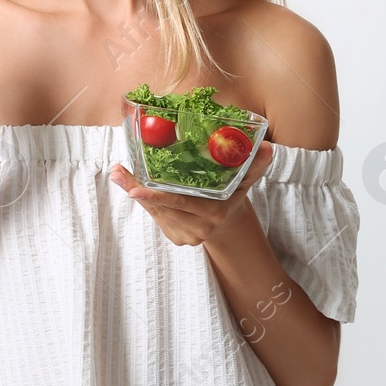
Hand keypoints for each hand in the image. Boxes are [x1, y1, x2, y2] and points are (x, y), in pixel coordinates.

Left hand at [109, 140, 274, 246]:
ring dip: (135, 192)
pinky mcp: (177, 239)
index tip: (134, 188)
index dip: (157, 196)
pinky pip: (157, 218)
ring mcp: (188, 236)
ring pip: (156, 213)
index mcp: (215, 212)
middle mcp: (200, 228)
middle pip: (161, 207)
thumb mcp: (245, 178)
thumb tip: (268, 146)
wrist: (230, 223)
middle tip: (117, 171)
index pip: (181, 203)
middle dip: (135, 188)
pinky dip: (146, 202)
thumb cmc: (234, 192)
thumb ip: (254, 164)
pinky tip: (134, 186)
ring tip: (119, 173)